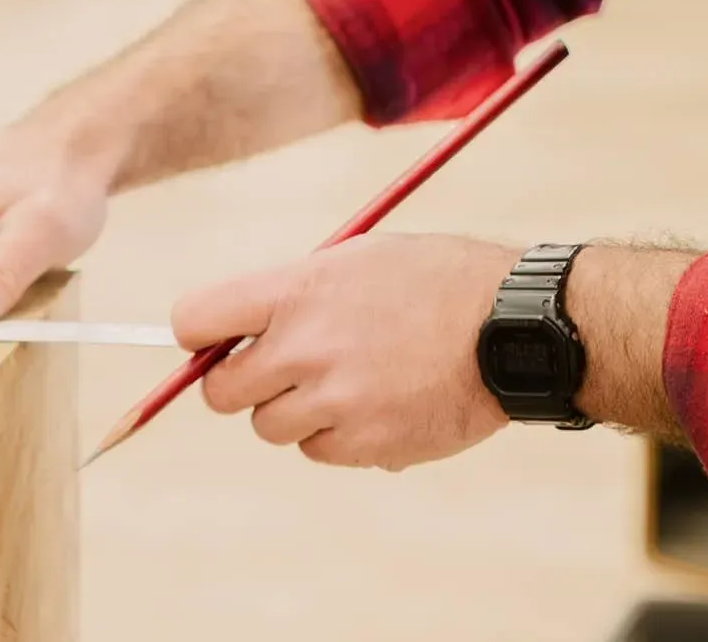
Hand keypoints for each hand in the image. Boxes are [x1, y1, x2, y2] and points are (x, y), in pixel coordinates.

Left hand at [173, 234, 519, 471]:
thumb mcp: (363, 257)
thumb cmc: (440, 279)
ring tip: (349, 376)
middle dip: (241, 379)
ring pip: (269, 425)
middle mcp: (306, 348)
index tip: (212, 338)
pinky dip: (337, 433)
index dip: (197, 333)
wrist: (512, 327)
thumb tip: (240, 327)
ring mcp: (334, 403)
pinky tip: (381, 400)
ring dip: (294, 407)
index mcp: (300, 290)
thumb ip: (298, 290)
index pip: (195, 318)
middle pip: (220, 390)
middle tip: (281, 364)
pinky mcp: (363, 446)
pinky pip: (317, 450)